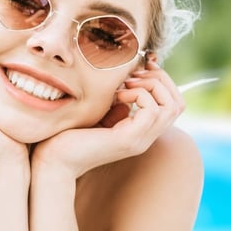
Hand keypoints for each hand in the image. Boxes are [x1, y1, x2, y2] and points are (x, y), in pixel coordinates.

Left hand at [33, 59, 184, 177]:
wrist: (53, 161)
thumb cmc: (68, 136)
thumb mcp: (99, 113)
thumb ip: (118, 101)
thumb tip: (130, 79)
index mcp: (139, 132)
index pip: (172, 104)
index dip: (161, 81)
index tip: (139, 69)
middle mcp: (144, 138)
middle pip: (177, 104)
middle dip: (160, 80)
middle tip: (133, 75)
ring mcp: (139, 141)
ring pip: (171, 106)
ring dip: (149, 86)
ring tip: (123, 86)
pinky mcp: (128, 140)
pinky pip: (152, 110)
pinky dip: (137, 95)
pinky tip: (116, 96)